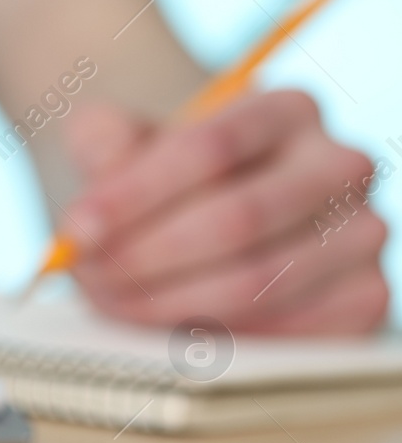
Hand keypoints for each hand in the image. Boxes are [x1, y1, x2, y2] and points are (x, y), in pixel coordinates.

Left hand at [61, 90, 388, 334]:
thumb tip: (93, 195)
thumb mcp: (121, 141)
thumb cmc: (159, 173)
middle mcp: (340, 166)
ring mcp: (362, 234)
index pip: (211, 148)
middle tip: (88, 274)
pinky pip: (288, 329)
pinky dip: (216, 333)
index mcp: (287, 109)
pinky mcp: (364, 296)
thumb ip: (102, 144)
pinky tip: (163, 325)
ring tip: (111, 298)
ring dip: (169, 300)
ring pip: (260, 280)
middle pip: (238, 219)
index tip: (77, 230)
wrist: (204, 206)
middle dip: (148, 255)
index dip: (136, 195)